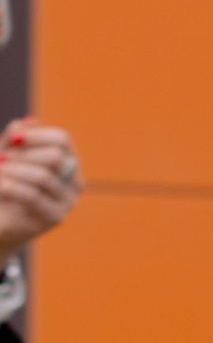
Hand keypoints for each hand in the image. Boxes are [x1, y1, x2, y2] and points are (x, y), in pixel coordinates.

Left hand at [0, 121, 83, 252]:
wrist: (2, 222)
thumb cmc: (6, 185)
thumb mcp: (8, 156)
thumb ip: (16, 139)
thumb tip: (27, 121)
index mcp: (68, 161)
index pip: (62, 139)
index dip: (37, 135)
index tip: (13, 139)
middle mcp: (75, 181)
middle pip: (55, 157)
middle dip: (23, 155)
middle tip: (1, 158)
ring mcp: (69, 201)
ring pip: (43, 177)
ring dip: (14, 171)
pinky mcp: (56, 218)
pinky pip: (34, 196)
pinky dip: (13, 187)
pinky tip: (1, 186)